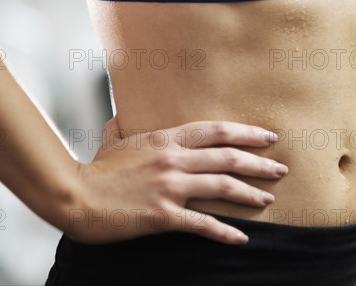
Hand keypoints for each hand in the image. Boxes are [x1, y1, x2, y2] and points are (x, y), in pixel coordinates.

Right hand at [66, 117, 286, 244]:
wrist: (75, 197)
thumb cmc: (94, 171)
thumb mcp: (110, 142)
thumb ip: (120, 127)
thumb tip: (117, 117)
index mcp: (164, 140)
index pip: (215, 131)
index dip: (246, 132)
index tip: (268, 136)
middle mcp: (172, 160)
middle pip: (227, 158)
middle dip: (259, 163)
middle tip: (280, 169)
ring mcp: (169, 187)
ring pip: (223, 187)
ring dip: (250, 194)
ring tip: (268, 199)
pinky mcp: (163, 215)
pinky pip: (203, 224)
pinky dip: (226, 232)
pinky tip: (241, 238)